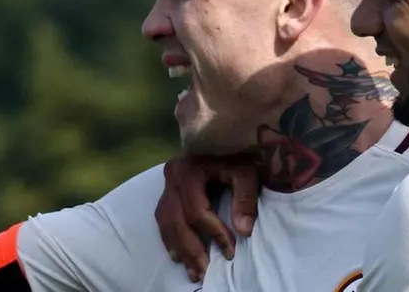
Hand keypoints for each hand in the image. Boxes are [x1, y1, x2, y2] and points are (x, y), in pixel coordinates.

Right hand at [155, 155, 259, 282]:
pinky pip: (162, 219)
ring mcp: (166, 184)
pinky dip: (170, 239)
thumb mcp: (246, 171)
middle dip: (191, 250)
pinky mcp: (166, 191)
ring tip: (192, 271)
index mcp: (188, 169)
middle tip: (205, 272)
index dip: (214, 233)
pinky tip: (178, 255)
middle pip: (176, 221)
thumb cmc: (237, 154)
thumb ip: (245, 198)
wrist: (224, 135)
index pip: (197, 211)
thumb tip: (243, 231)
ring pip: (166, 223)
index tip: (230, 252)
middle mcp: (171, 176)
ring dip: (179, 249)